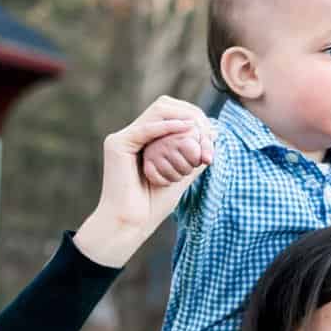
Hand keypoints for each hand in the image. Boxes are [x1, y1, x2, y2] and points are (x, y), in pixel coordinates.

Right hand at [74, 96, 213, 267]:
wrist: (131, 224)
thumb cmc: (152, 205)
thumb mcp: (182, 175)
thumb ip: (193, 155)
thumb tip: (213, 136)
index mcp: (146, 139)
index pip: (174, 114)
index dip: (197, 120)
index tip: (213, 142)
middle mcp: (134, 134)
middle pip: (166, 106)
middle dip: (194, 117)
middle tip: (210, 137)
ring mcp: (123, 137)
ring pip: (158, 111)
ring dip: (185, 122)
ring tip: (201, 135)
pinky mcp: (117, 144)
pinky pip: (145, 129)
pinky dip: (167, 127)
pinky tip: (186, 128)